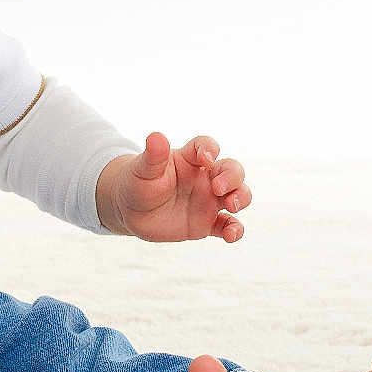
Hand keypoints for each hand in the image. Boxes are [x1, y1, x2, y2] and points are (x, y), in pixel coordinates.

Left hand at [103, 132, 250, 243]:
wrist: (130, 211)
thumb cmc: (137, 183)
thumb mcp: (142, 170)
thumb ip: (153, 155)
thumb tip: (156, 136)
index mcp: (189, 160)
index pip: (206, 146)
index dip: (210, 149)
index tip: (206, 158)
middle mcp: (203, 178)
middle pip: (231, 170)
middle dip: (232, 176)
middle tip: (218, 187)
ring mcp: (207, 200)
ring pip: (237, 195)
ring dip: (241, 198)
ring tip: (231, 205)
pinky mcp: (206, 223)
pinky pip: (227, 225)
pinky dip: (234, 230)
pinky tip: (230, 235)